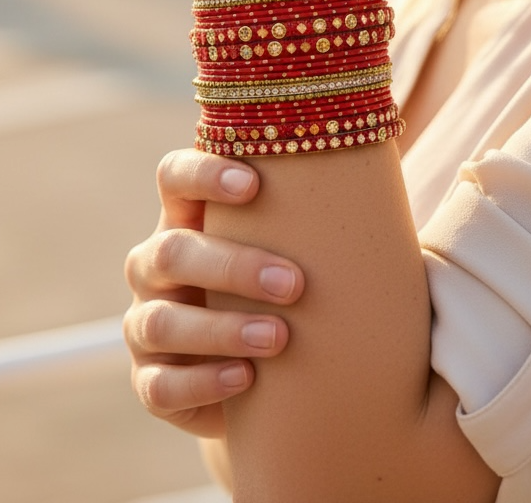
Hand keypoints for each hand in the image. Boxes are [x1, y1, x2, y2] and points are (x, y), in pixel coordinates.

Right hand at [123, 149, 304, 437]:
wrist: (265, 369)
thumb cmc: (287, 285)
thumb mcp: (292, 243)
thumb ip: (312, 205)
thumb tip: (384, 144)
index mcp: (187, 216)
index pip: (173, 176)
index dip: (204, 174)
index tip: (255, 184)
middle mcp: (156, 264)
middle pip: (171, 251)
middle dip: (233, 265)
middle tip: (295, 282)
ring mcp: (146, 323)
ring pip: (160, 321)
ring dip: (220, 329)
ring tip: (280, 338)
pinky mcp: (150, 381)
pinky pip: (158, 386)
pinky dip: (202, 382)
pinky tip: (246, 379)